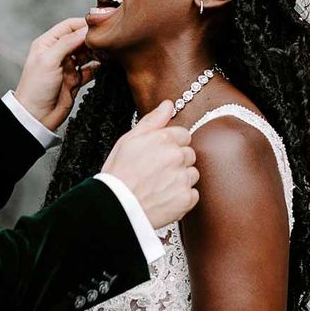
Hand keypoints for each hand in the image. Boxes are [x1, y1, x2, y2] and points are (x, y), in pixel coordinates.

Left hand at [15, 18, 99, 130]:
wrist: (35, 116)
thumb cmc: (35, 87)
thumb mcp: (49, 60)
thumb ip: (67, 43)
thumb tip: (86, 29)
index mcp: (48, 43)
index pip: (69, 26)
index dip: (84, 24)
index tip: (100, 24)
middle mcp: (58, 52)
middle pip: (80, 39)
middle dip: (94, 38)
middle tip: (108, 39)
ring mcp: (68, 66)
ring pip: (87, 53)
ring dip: (98, 52)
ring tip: (110, 51)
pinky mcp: (75, 80)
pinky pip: (90, 70)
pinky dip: (99, 67)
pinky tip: (107, 65)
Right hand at [101, 101, 198, 227]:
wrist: (116, 206)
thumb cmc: (119, 172)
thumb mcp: (129, 139)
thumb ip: (153, 120)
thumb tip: (168, 104)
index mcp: (164, 139)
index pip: (183, 134)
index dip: (171, 144)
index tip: (160, 153)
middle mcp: (177, 156)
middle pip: (189, 154)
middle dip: (177, 160)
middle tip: (157, 170)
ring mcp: (183, 178)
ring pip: (192, 173)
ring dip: (181, 178)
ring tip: (160, 184)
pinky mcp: (186, 198)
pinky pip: (193, 194)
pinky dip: (182, 196)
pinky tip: (165, 196)